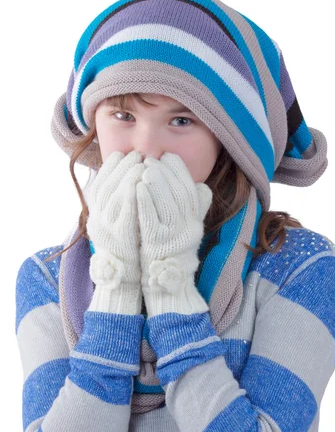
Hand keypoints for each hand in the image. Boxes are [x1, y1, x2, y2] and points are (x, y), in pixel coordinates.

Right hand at [85, 150, 144, 313]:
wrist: (125, 277)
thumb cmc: (127, 244)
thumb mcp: (118, 221)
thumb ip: (120, 201)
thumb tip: (129, 176)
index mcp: (95, 213)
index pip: (99, 181)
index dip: (112, 166)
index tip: (125, 154)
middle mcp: (97, 219)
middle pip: (106, 184)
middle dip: (122, 167)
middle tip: (137, 155)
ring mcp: (106, 229)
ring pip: (113, 195)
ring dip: (127, 176)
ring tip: (141, 164)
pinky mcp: (119, 238)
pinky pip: (124, 212)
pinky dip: (131, 195)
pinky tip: (141, 183)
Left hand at [136, 152, 212, 316]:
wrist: (168, 284)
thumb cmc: (175, 252)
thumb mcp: (189, 229)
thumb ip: (194, 208)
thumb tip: (200, 186)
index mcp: (194, 221)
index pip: (190, 189)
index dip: (180, 170)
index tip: (168, 156)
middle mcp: (186, 227)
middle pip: (178, 194)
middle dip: (165, 173)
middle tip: (152, 159)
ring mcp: (172, 236)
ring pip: (166, 204)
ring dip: (156, 184)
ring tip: (145, 169)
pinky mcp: (155, 244)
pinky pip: (150, 219)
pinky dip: (145, 201)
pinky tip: (137, 188)